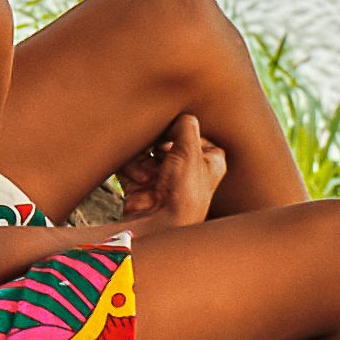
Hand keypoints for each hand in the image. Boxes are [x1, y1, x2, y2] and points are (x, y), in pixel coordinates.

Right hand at [118, 111, 226, 226]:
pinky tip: (140, 180)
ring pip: (145, 150)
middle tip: (157, 148)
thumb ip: (185, 124)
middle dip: (156, 145)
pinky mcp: (140, 182)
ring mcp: (162, 174)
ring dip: (142, 160)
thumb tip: (177, 115)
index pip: (191, 131)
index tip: (172, 132)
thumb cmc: (185, 194)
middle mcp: (186, 167)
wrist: (160, 224)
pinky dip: (131, 169)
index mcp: (209, 159)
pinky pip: (130, 162)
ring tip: (148, 175)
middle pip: (164, 139)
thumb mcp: (190, 150)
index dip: (179, 130)